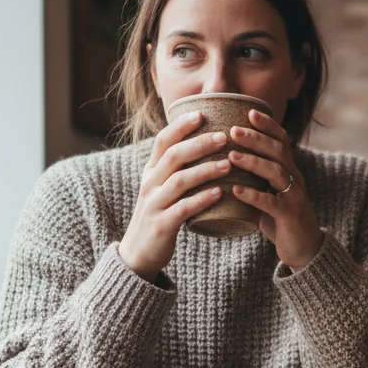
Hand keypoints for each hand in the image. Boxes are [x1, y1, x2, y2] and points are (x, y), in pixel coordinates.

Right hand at [117, 111, 233, 281]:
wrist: (138, 254)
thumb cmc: (159, 216)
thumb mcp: (162, 188)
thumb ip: (177, 169)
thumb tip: (204, 144)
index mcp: (151, 172)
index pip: (163, 141)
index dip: (181, 126)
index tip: (202, 113)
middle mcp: (150, 184)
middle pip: (173, 156)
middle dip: (199, 144)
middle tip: (224, 137)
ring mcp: (154, 204)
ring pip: (179, 181)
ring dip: (205, 170)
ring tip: (228, 164)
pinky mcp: (162, 225)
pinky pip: (183, 209)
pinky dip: (201, 199)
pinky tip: (219, 193)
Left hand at [227, 110, 323, 270]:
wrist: (303, 248)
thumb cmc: (280, 217)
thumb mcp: (269, 190)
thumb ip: (255, 174)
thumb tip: (225, 155)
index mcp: (290, 169)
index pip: (281, 140)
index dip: (267, 124)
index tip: (248, 110)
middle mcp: (295, 178)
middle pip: (278, 151)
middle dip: (256, 138)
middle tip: (233, 130)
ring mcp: (294, 196)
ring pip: (276, 172)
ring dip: (253, 162)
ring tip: (230, 156)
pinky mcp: (289, 216)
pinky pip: (271, 203)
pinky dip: (252, 195)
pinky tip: (235, 190)